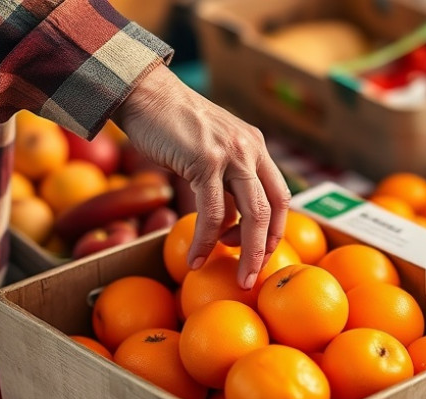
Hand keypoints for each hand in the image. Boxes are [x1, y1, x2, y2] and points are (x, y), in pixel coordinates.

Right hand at [113, 65, 289, 288]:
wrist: (145, 92)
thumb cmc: (171, 126)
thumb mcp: (211, 148)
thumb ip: (225, 178)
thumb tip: (226, 222)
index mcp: (256, 147)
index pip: (281, 196)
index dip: (275, 230)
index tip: (261, 254)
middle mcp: (251, 149)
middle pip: (272, 210)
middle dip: (265, 250)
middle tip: (253, 278)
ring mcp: (232, 154)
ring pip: (252, 214)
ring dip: (246, 253)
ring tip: (237, 278)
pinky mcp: (206, 160)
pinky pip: (213, 212)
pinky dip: (206, 240)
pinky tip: (196, 258)